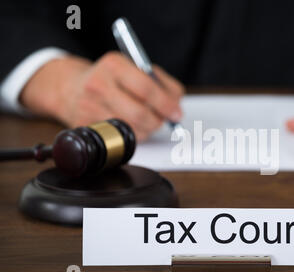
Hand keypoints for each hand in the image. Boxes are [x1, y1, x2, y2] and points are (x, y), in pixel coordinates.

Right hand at [20, 51, 184, 140]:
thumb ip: (160, 83)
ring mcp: (89, 107)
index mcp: (114, 65)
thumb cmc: (110, 78)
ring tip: (147, 120)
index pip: (146, 88)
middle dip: (158, 121)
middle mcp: (98, 85)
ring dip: (147, 129)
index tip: (176, 113)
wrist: (70, 87)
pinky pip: (119, 138)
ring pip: (131, 130)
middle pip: (139, 113)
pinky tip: (132, 125)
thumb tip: (176, 106)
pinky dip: (133, 135)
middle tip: (165, 119)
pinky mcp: (85, 126)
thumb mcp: (134, 68)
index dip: (166, 104)